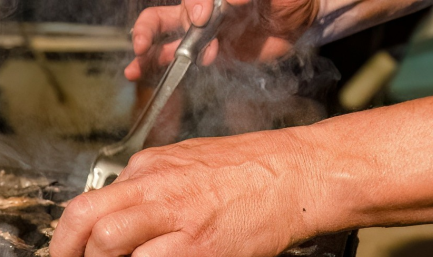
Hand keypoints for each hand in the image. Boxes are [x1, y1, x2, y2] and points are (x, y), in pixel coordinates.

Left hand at [50, 128, 323, 256]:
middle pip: (81, 215)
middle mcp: (153, 185)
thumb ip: (151, 189)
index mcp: (147, 168)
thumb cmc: (250, 173)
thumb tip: (122, 218)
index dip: (74, 232)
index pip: (89, 199)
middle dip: (65, 249)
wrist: (301, 172)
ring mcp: (174, 212)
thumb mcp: (188, 165)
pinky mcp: (197, 240)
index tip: (76, 251)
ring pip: (105, 239)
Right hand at [123, 0, 320, 82]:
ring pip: (161, 34)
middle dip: (152, 28)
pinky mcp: (202, 52)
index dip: (194, 4)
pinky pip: (172, 57)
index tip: (202, 18)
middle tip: (145, 43)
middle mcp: (201, 8)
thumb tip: (231, 0)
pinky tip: (137, 73)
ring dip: (145, 48)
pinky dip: (154, 66)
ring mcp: (198, 31)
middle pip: (165, 14)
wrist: (297, 22)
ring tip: (135, 63)